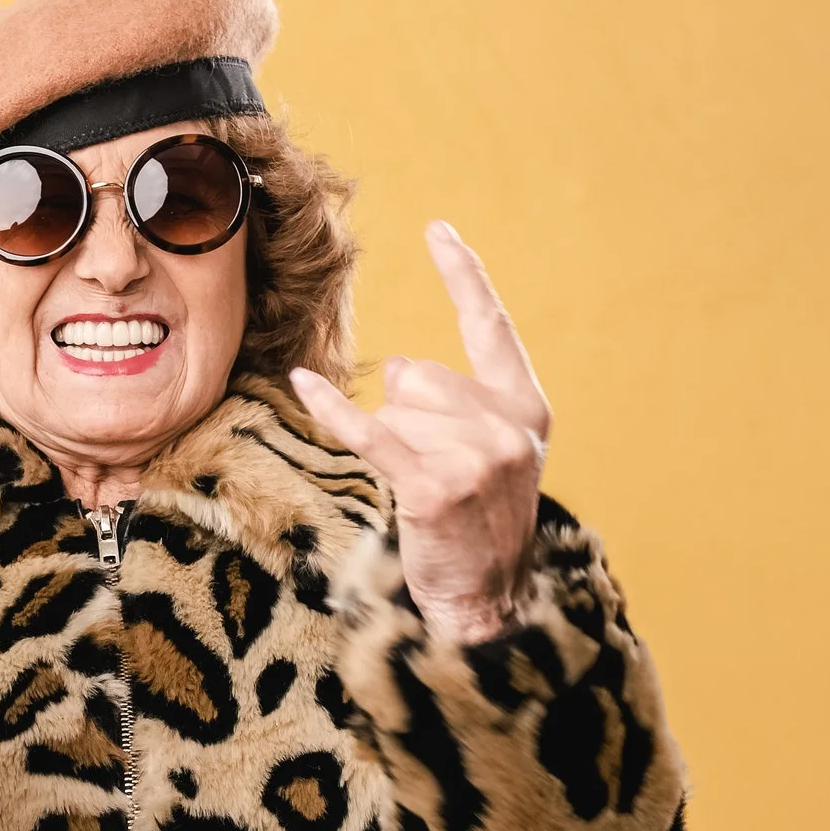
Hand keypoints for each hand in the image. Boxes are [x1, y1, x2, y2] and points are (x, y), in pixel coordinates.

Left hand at [289, 221, 551, 643]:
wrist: (491, 600)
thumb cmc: (480, 523)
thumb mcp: (490, 453)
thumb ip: (457, 400)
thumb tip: (396, 368)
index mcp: (525, 406)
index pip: (490, 325)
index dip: (464, 275)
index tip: (438, 230)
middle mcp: (506, 425)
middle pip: (416, 375)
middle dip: (408, 415)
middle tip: (434, 469)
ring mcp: (474, 457)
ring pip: (395, 410)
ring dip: (395, 446)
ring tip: (426, 490)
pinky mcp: (433, 487)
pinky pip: (369, 433)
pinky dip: (333, 410)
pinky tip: (304, 385)